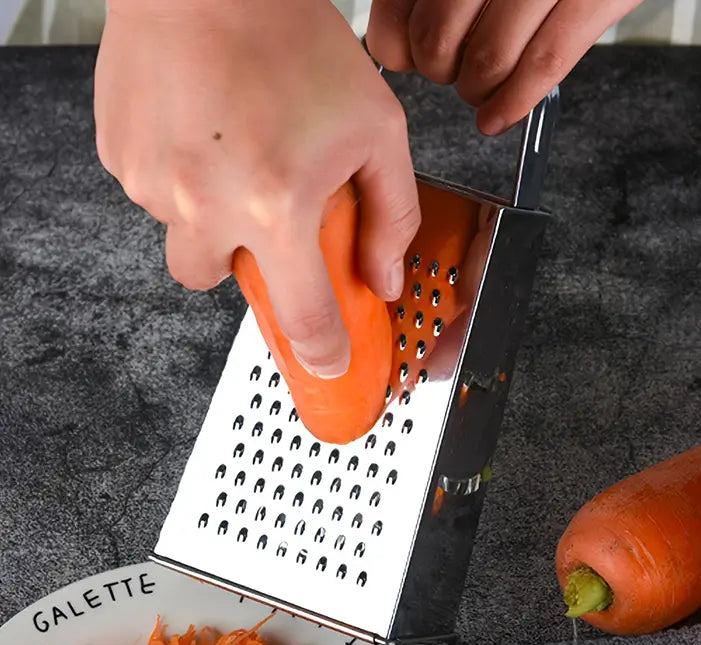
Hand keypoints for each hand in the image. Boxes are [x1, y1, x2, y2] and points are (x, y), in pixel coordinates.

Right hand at [94, 0, 419, 377]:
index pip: (302, 316)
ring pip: (185, 239)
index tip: (328, 362)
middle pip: (222, 285)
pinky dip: (183, 179)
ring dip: (213, 217)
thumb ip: (391, 215)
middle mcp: (206, 204)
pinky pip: (154, 195)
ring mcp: (153, 182)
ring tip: (236, 154)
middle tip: (267, 213)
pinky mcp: (120, 156)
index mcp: (277, 204)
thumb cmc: (292, 37)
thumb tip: (382, 277)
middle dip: (249, 262)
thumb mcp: (376, 129)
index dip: (322, 351)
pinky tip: (205, 132)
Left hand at [366, 0, 642, 134]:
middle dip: (442, 73)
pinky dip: (514, 103)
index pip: (397, 9)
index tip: (407, 57)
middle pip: (437, 42)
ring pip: (488, 59)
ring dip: (477, 92)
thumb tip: (395, 47)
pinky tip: (497, 119)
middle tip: (456, 71)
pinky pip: (545, 64)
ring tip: (483, 90)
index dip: (396, 48)